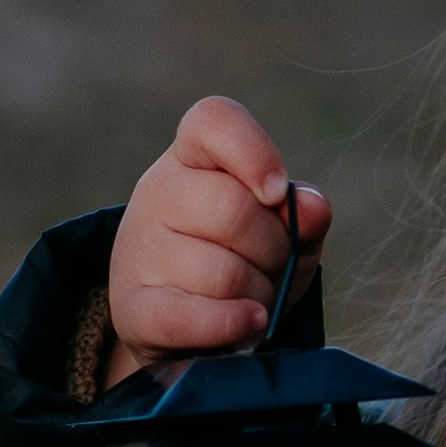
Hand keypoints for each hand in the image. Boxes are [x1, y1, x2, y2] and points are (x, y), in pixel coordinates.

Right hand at [103, 95, 331, 388]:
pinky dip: (231, 324)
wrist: (184, 322)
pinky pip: (189, 317)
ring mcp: (140, 249)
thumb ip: (303, 215)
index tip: (277, 193)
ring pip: (221, 272)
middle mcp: (158, 193)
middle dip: (273, 248)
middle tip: (271, 264)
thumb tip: (312, 205)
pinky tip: (250, 322)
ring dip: (258, 295)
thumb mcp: (281, 232)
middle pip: (232, 210)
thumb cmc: (242, 260)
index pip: (214, 122)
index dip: (253, 152)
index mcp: (193, 158)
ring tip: (252, 298)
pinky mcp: (133, 307)